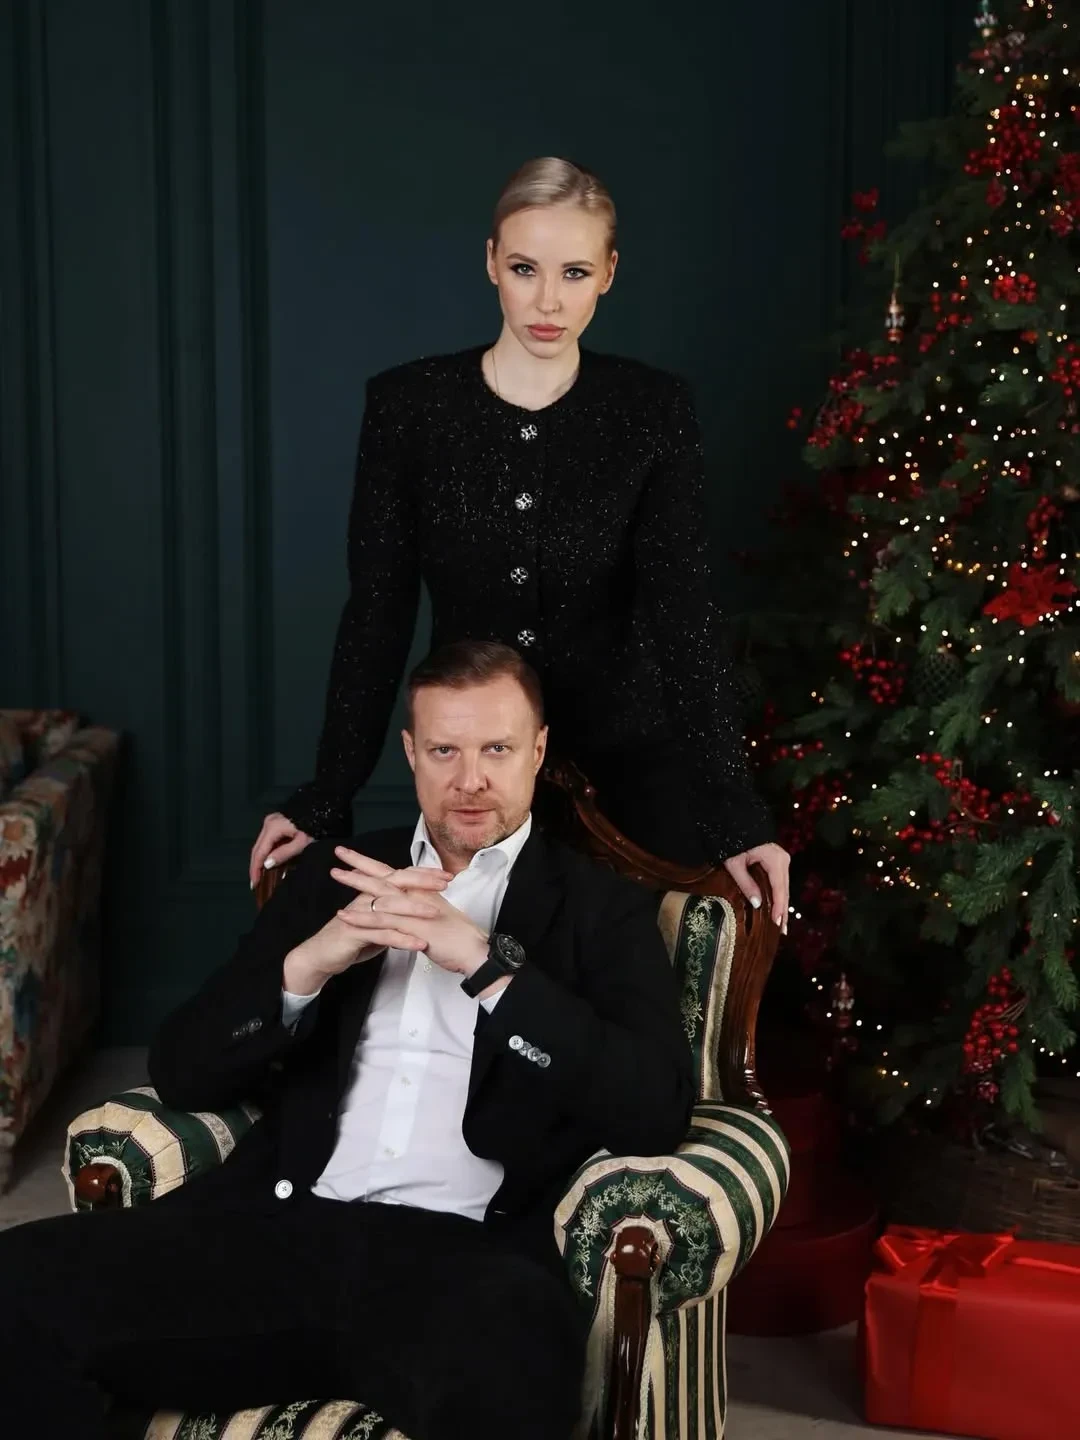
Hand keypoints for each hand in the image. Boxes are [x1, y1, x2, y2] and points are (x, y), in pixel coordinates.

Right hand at [250, 812, 314, 888]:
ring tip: (260, 876)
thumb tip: (266, 865)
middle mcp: (268, 824)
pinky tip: (269, 863)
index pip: (259, 852)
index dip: (256, 869)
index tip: (255, 884)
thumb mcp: (301, 843)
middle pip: (257, 848)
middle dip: (256, 866)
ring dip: (261, 860)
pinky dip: (268, 853)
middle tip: (255, 883)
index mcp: (272, 828)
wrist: (321, 810)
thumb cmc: (314, 827)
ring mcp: (271, 822)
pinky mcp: (277, 823)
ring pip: (262, 845)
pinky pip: (268, 841)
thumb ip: (283, 853)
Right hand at [283, 851, 451, 994]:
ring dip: (414, 909)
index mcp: (373, 892)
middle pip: (396, 883)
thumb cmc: (351, 938)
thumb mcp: (375, 921)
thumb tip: (414, 905)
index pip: (401, 877)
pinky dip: (402, 940)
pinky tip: (419, 945)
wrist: (321, 956)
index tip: (447, 875)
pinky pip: (383, 935)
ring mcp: (360, 914)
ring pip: (390, 908)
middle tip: (446, 882)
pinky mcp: (355, 933)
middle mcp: (366, 898)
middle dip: (422, 881)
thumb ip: (392, 912)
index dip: (424, 874)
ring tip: (436, 913)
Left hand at [331, 846, 489, 979]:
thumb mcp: (436, 914)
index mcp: (421, 891)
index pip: (394, 872)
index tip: (357, 856)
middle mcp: (416, 895)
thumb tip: (409, 903)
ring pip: (379, 893)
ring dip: (355, 883)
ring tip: (335, 875)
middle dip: (360, 862)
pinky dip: (359, 917)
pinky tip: (343, 915)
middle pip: (384, 875)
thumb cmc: (457, 936)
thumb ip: (420, 906)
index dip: (376, 863)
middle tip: (340, 852)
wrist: (472, 950)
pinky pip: (380, 921)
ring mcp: (413, 909)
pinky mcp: (410, 926)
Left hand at [724, 842, 790, 933]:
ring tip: (781, 924)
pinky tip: (777, 908)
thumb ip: (746, 883)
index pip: (779, 889)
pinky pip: (780, 882)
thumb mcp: (735, 864)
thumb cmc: (733, 841)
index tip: (777, 924)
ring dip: (782, 905)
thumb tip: (757, 904)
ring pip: (784, 887)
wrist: (735, 821)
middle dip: (783, 911)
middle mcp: (783, 860)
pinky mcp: (778, 861)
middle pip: (785, 890)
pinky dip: (779, 896)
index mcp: (775, 860)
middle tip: (782, 931)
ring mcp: (782, 860)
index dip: (779, 908)